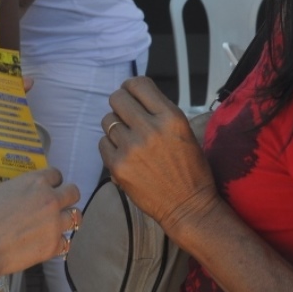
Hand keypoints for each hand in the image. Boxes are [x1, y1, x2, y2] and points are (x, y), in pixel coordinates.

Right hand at [0, 165, 80, 278]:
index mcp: (35, 182)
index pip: (56, 174)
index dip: (51, 179)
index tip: (45, 186)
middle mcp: (51, 200)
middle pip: (74, 192)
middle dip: (67, 196)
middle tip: (56, 203)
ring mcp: (55, 224)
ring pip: (76, 216)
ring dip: (67, 218)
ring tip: (57, 223)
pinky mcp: (53, 246)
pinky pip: (67, 242)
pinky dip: (60, 242)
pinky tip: (50, 243)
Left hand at [98, 76, 218, 239]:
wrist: (189, 207)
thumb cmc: (189, 169)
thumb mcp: (183, 131)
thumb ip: (159, 112)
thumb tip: (133, 97)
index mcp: (170, 117)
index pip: (138, 84)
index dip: (130, 87)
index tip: (130, 94)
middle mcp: (150, 129)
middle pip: (117, 98)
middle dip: (120, 104)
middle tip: (126, 116)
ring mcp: (131, 148)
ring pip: (107, 120)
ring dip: (115, 127)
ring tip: (129, 140)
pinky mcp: (118, 166)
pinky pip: (102, 143)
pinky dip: (110, 147)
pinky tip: (125, 155)